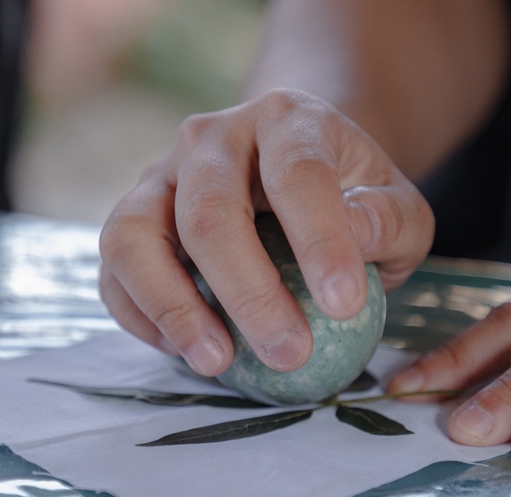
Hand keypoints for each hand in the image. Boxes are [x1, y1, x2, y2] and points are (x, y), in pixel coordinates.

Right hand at [99, 89, 433, 376]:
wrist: (296, 177)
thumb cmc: (350, 199)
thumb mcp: (396, 205)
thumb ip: (389, 220)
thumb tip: (359, 236)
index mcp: (286, 119)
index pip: (298, 173)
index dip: (320, 240)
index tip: (345, 307)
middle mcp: (211, 138)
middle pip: (209, 210)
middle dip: (248, 292)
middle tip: (290, 354)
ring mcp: (160, 176)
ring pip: (135, 234)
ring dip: (173, 306)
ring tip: (217, 362)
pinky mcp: (131, 219)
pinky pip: (114, 268)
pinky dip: (141, 314)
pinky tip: (186, 351)